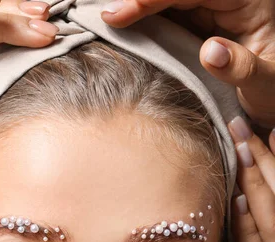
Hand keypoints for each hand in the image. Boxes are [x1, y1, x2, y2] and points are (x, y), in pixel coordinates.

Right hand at [100, 0, 274, 129]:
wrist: (270, 109)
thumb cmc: (274, 95)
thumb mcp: (266, 85)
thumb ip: (243, 68)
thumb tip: (210, 50)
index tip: (122, 14)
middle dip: (139, 0)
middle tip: (105, 17)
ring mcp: (210, 10)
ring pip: (167, 1)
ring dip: (138, 8)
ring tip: (107, 20)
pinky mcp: (197, 25)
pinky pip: (166, 16)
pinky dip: (143, 20)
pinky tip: (123, 26)